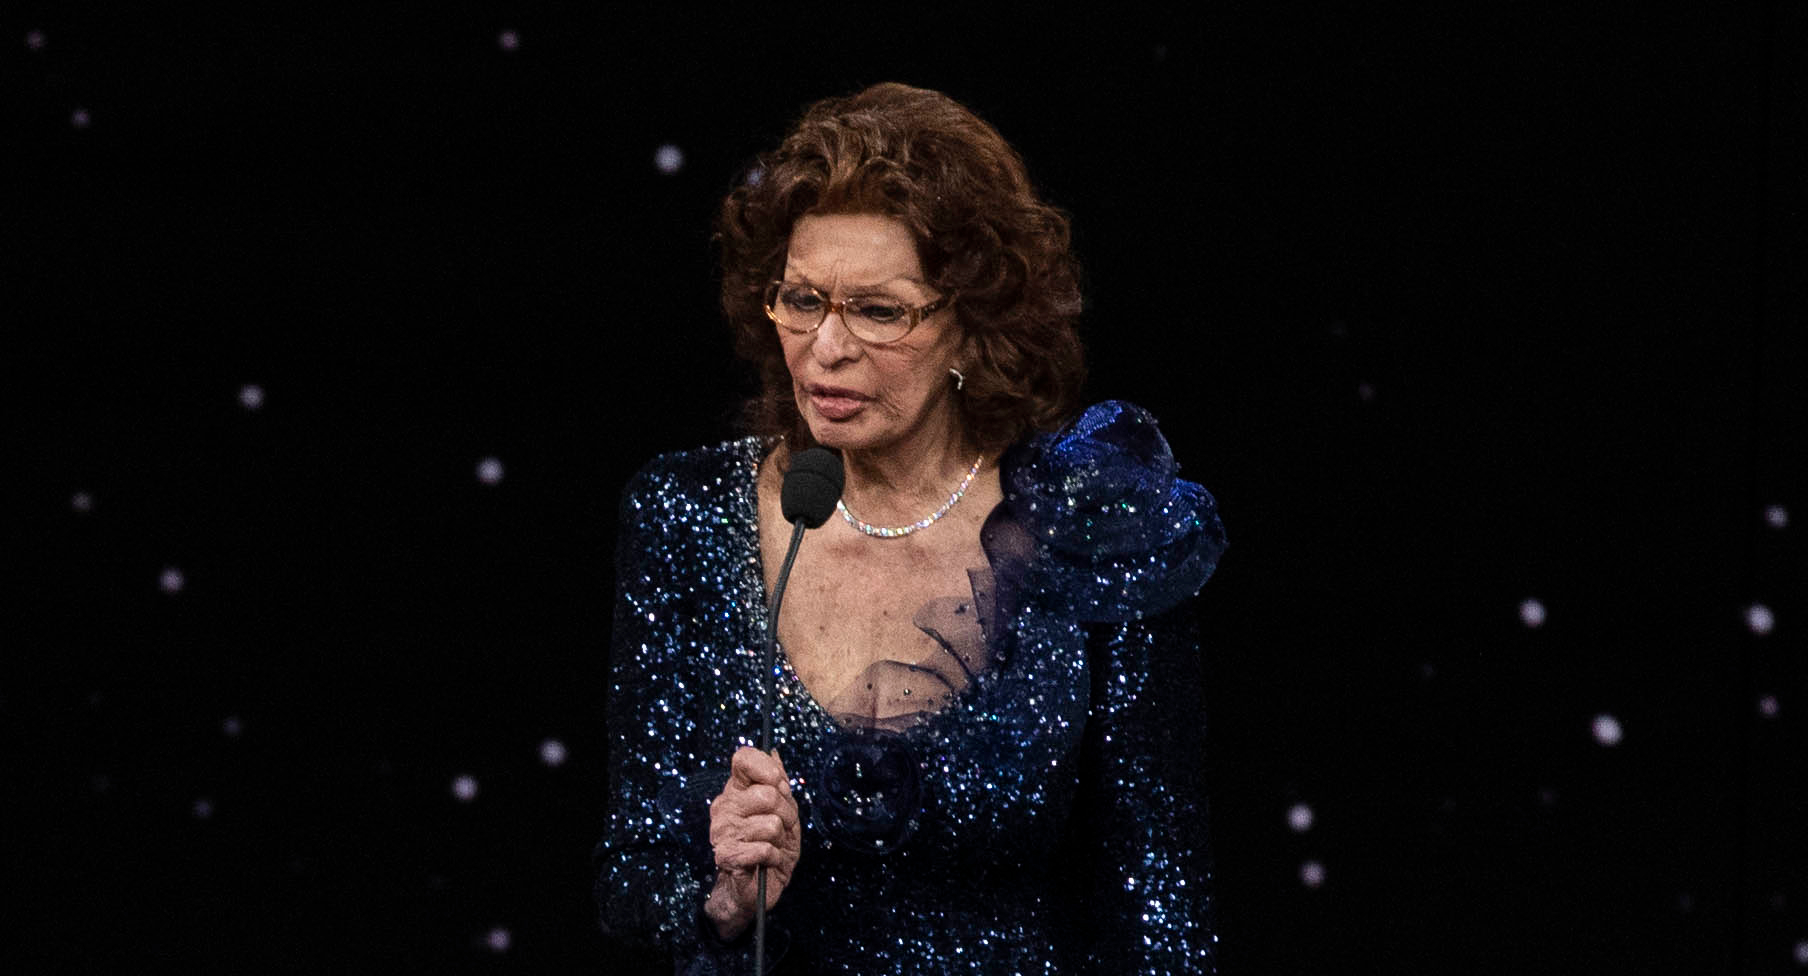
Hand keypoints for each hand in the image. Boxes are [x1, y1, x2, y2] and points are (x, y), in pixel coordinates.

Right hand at [705, 747, 800, 940]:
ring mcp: (722, 831)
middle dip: (787, 814)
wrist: (756, 888)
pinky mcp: (726, 856)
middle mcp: (724, 807)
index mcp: (736, 791)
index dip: (767, 769)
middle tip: (782, 828)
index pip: (743, 759)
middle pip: (768, 794)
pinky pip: (765, 849)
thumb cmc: (771, 847)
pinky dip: (774, 857)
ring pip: (771, 824)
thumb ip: (778, 783)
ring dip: (781, 840)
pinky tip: (766, 861)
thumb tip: (774, 752)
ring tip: (771, 846)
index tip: (780, 785)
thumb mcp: (784, 811)